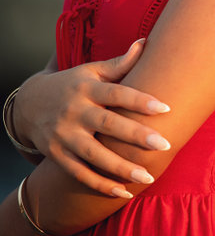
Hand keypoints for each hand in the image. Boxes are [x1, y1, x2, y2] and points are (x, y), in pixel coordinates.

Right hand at [13, 41, 170, 195]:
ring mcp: (65, 135)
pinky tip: (124, 193)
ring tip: (148, 176)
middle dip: (135, 136)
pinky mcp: (57, 156)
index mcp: (87, 88)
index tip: (165, 108)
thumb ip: (119, 63)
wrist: (29, 104)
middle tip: (163, 144)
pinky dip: (101, 186)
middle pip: (107, 124)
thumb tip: (145, 43)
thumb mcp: (90, 70)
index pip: (116, 93)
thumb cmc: (72, 85)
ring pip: (94, 155)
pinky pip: (80, 174)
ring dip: (121, 168)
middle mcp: (75, 111)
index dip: (140, 100)